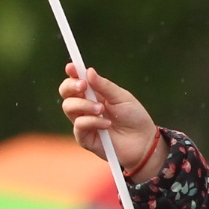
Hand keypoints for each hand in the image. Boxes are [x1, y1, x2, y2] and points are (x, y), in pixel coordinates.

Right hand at [56, 63, 162, 179]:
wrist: (143, 142)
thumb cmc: (134, 117)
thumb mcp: (122, 97)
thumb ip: (104, 86)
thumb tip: (88, 71)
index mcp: (93, 94)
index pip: (77, 81)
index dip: (72, 73)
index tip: (71, 67)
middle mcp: (85, 107)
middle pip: (66, 93)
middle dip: (71, 86)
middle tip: (83, 86)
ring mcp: (84, 122)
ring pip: (68, 107)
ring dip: (84, 105)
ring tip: (102, 109)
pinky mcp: (85, 138)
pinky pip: (79, 126)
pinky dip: (92, 122)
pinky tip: (106, 124)